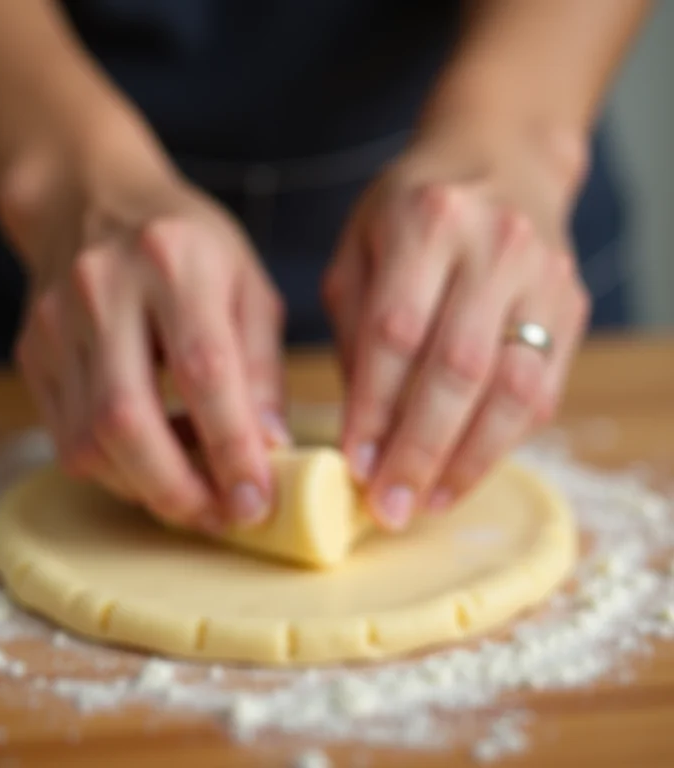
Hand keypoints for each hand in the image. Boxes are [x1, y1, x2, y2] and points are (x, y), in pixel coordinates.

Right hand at [2, 106, 286, 530]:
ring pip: (89, 441)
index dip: (231, 447)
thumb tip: (269, 447)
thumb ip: (261, 367)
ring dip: (146, 487)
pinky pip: (67, 437)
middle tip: (221, 517)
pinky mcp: (33, 352)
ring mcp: (57, 324)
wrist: (91, 201)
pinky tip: (152, 461)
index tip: (257, 502)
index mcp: (174, 262)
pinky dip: (115, 469)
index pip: (204, 371)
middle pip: (127, 419)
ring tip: (193, 490)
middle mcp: (104, 289)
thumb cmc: (187, 245)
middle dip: (178, 489)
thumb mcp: (247, 286)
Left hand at [324, 127, 589, 528]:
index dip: (374, 408)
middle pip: (456, 369)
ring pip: (511, 389)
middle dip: (419, 449)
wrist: (502, 160)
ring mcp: (543, 278)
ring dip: (467, 459)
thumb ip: (355, 328)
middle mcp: (494, 246)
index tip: (354, 464)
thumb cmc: (413, 210)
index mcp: (427, 221)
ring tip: (427, 502)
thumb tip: (361, 422)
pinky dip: (502, 441)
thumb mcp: (360, 248)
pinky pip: (543, 389)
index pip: (396, 333)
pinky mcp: (570, 307)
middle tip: (389, 506)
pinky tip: (465, 471)